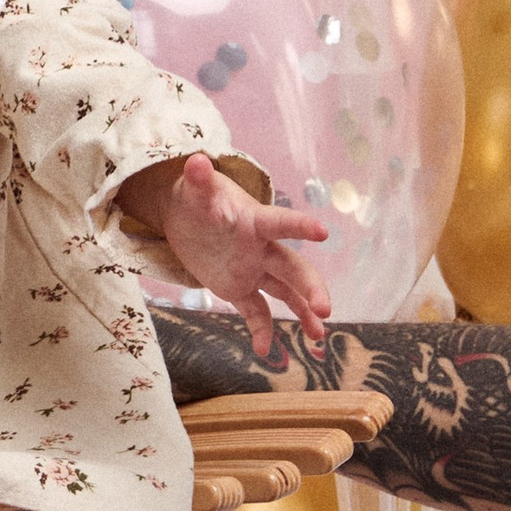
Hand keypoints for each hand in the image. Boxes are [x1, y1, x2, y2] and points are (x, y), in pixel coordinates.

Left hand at [124, 149, 332, 340]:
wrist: (186, 214)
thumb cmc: (197, 197)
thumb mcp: (194, 189)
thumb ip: (198, 180)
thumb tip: (195, 161)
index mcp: (254, 221)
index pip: (281, 222)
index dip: (300, 226)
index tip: (323, 232)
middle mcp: (261, 248)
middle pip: (293, 267)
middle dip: (310, 288)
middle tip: (324, 310)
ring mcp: (252, 269)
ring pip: (284, 292)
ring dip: (301, 312)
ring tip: (318, 338)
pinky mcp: (237, 286)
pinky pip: (255, 310)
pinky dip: (261, 329)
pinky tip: (264, 350)